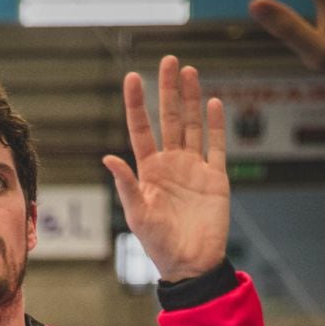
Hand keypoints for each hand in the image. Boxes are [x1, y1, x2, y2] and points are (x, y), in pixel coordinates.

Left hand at [104, 55, 229, 281]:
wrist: (191, 265)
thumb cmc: (160, 245)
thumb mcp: (138, 215)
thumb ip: (126, 185)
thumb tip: (108, 157)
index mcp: (149, 172)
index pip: (140, 129)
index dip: (137, 104)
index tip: (132, 77)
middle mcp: (171, 165)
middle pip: (169, 119)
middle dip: (168, 90)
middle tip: (168, 60)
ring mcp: (194, 169)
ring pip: (193, 125)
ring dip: (191, 99)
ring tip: (188, 71)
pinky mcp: (216, 178)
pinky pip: (216, 146)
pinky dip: (215, 125)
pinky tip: (213, 102)